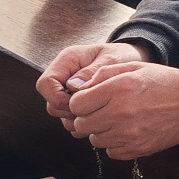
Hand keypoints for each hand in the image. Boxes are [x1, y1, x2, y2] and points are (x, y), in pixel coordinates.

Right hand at [38, 42, 154, 119]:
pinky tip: (99, 115)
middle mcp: (64, 76)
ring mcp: (69, 91)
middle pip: (51, 102)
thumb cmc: (122, 56)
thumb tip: (74, 86)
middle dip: (68, 111)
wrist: (133, 60)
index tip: (77, 103)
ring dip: (77, 118)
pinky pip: (71, 118)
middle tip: (92, 109)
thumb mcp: (112, 59)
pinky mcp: (77, 103)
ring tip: (99, 112)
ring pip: (60, 113)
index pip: (45, 83)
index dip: (56, 97)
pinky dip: (83, 121)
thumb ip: (93, 71)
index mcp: (67, 60)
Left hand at [65, 62, 178, 160]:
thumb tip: (80, 90)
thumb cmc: (163, 82)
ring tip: (117, 120)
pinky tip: (126, 131)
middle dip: (87, 117)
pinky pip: (111, 152)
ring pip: (95, 140)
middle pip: (82, 125)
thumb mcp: (134, 67)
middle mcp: (120, 114)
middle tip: (102, 110)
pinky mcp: (137, 149)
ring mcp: (128, 135)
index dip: (81, 101)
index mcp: (117, 89)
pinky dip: (114, 143)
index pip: (76, 105)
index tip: (91, 99)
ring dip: (101, 131)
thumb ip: (103, 75)